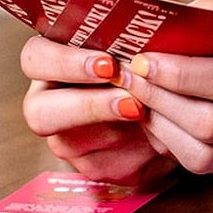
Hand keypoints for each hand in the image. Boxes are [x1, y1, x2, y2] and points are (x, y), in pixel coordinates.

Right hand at [20, 37, 172, 184]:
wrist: (176, 107)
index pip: (36, 57)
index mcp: (56, 62)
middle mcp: (51, 101)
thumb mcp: (142, 49)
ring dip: (115, 130)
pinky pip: (102, 165)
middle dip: (86, 105)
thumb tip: (144, 49)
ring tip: (147, 115)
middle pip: (38, 110)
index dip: (66, 62)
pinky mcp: (92, 166)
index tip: (108, 65)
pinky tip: (155, 136)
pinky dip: (134, 151)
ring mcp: (66, 139)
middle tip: (129, 100)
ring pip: (69, 143)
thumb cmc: (150, 65)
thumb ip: (132, 46)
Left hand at [121, 0, 212, 177]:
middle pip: (212, 124)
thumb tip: (136, 44)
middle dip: (160, 101)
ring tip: (136, 98)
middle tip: (127, 77)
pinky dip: (168, 142)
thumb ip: (187, 29)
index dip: (181, 76)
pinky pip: (200, 164)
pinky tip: (153, 115)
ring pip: (203, 155)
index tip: (143, 61)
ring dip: (159, 127)